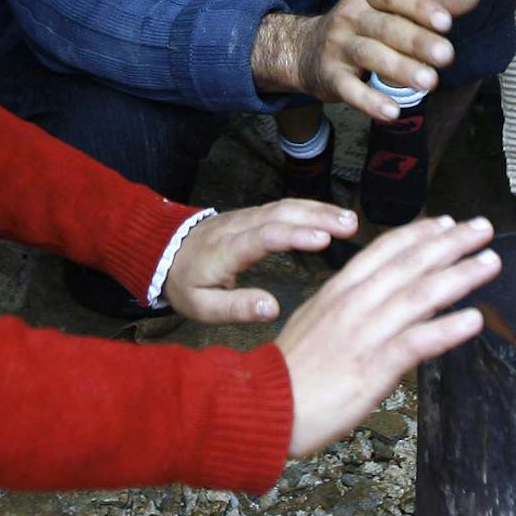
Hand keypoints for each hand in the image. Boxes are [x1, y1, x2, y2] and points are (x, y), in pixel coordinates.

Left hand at [162, 200, 358, 322]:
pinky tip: (333, 216)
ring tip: (350, 221)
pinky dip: (311, 209)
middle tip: (351, 226)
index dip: (293, 236)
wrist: (165, 252)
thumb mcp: (201, 307)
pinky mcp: (254, 215)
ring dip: (319, 210)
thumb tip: (272, 308)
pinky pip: (285, 207)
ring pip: (286, 206)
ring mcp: (247, 216)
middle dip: (318, 217)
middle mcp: (239, 226)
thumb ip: (236, 308)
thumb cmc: (187, 284)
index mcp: (226, 250)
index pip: (263, 237)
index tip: (323, 240)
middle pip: (281, 214)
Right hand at [254, 0, 481, 121]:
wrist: (304, 50)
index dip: (419, 7)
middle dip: (417, 41)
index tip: (446, 21)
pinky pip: (349, 89)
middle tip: (446, 56)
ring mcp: (337, 46)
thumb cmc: (363, 27)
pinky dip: (369, 101)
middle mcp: (350, 16)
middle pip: (385, 27)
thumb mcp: (393, 10)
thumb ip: (435, 4)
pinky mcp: (330, 77)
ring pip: (369, 55)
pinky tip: (392, 111)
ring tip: (429, 83)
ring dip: (399, 68)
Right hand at [277, 215, 499, 457]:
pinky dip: (447, 328)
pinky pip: (416, 343)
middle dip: (450, 244)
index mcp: (339, 290)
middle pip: (409, 264)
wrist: (263, 406)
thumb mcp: (315, 321)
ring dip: (459, 276)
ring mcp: (365, 333)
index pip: (384, 250)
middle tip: (481, 228)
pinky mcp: (373, 367)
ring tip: (489, 262)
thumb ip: (348, 306)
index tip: (445, 222)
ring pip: (419, 295)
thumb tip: (379, 297)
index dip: (418, 233)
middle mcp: (355, 304)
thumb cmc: (290, 371)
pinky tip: (473, 319)